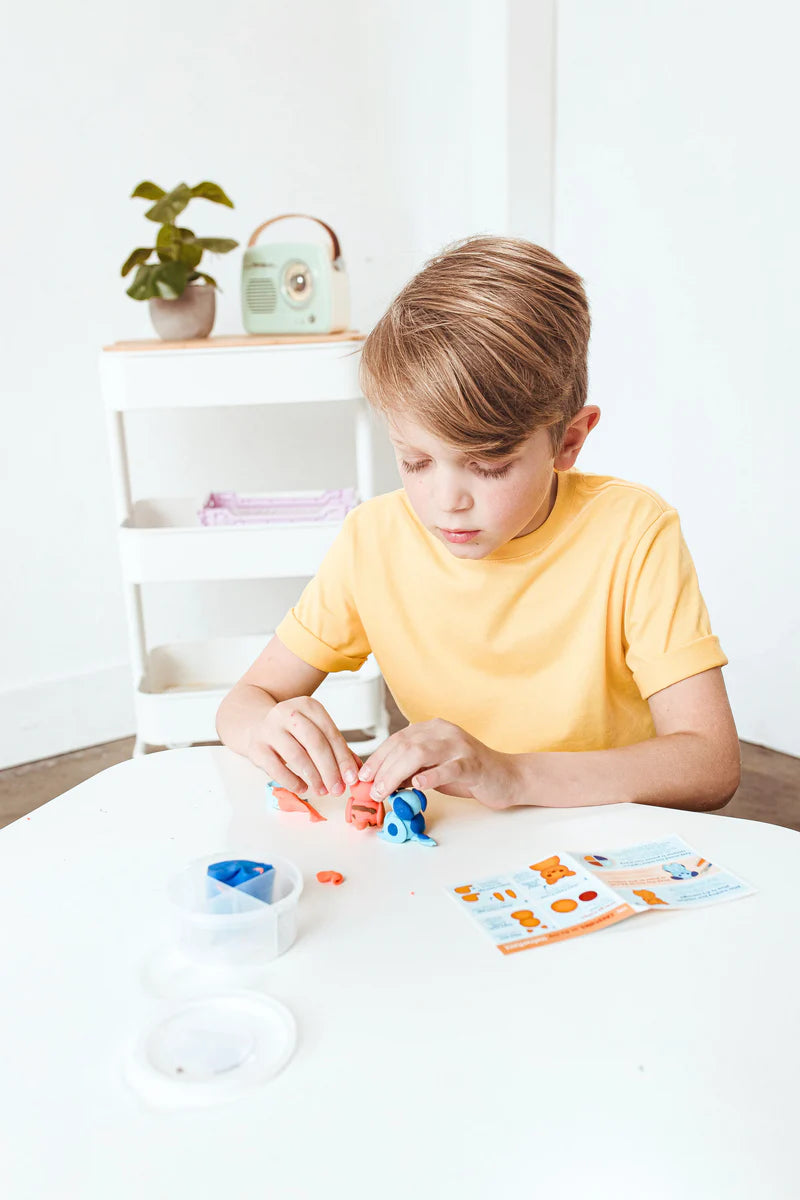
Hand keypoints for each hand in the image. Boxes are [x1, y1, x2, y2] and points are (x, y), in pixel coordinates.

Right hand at [246, 696, 361, 798]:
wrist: (254, 724)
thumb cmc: (291, 730)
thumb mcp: (314, 730)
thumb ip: (336, 748)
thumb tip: (356, 770)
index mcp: (308, 706)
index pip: (330, 733)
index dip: (343, 758)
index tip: (351, 778)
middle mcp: (288, 713)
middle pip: (315, 743)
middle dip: (330, 770)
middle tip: (338, 789)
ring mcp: (270, 729)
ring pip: (296, 755)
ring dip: (313, 777)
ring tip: (322, 790)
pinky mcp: (256, 747)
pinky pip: (276, 768)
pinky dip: (292, 781)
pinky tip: (302, 788)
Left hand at [357, 719, 520, 809]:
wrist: (507, 776)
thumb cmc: (468, 773)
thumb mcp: (434, 768)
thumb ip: (411, 769)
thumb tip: (381, 782)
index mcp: (432, 728)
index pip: (398, 739)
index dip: (378, 758)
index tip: (363, 777)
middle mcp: (444, 732)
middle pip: (405, 745)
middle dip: (383, 768)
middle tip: (372, 789)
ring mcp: (460, 746)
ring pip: (421, 753)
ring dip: (397, 773)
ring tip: (385, 791)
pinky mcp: (473, 763)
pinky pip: (449, 768)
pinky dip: (431, 776)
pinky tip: (418, 784)